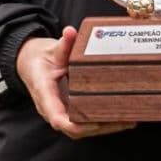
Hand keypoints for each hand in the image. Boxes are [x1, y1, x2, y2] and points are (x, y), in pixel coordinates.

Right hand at [16, 25, 135, 139]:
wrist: (32, 65)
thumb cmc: (41, 60)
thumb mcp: (52, 50)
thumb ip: (63, 44)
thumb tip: (70, 31)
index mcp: (45, 95)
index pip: (57, 118)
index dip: (74, 125)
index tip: (93, 123)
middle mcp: (53, 109)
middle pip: (75, 129)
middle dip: (99, 127)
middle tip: (122, 120)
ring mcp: (63, 112)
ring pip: (83, 129)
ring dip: (105, 127)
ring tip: (129, 121)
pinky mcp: (71, 111)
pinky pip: (87, 122)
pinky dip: (104, 122)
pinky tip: (123, 118)